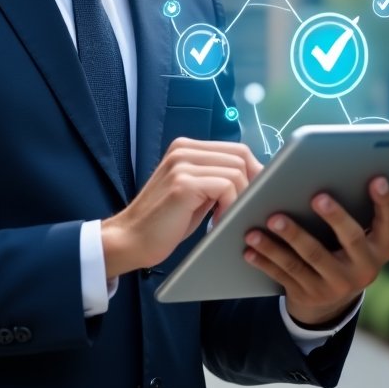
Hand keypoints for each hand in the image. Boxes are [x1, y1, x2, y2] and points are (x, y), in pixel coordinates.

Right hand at [101, 138, 261, 278]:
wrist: (131, 239)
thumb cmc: (166, 222)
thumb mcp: (195, 193)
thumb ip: (216, 179)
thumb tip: (255, 179)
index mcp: (186, 148)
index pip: (236, 149)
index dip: (254, 171)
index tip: (257, 195)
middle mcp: (184, 149)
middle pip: (240, 156)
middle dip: (252, 185)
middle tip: (246, 209)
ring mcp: (182, 164)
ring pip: (236, 171)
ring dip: (240, 198)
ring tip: (228, 218)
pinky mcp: (183, 184)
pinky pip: (226, 187)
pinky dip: (230, 206)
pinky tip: (218, 222)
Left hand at [243, 177, 388, 326]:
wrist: (331, 302)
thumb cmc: (349, 250)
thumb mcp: (372, 237)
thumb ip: (385, 215)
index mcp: (382, 248)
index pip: (388, 222)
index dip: (384, 202)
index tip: (376, 178)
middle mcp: (364, 269)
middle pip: (349, 239)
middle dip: (334, 217)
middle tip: (316, 195)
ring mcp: (335, 285)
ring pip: (308, 259)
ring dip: (287, 238)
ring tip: (269, 218)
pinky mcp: (307, 295)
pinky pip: (283, 275)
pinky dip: (265, 259)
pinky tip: (250, 245)